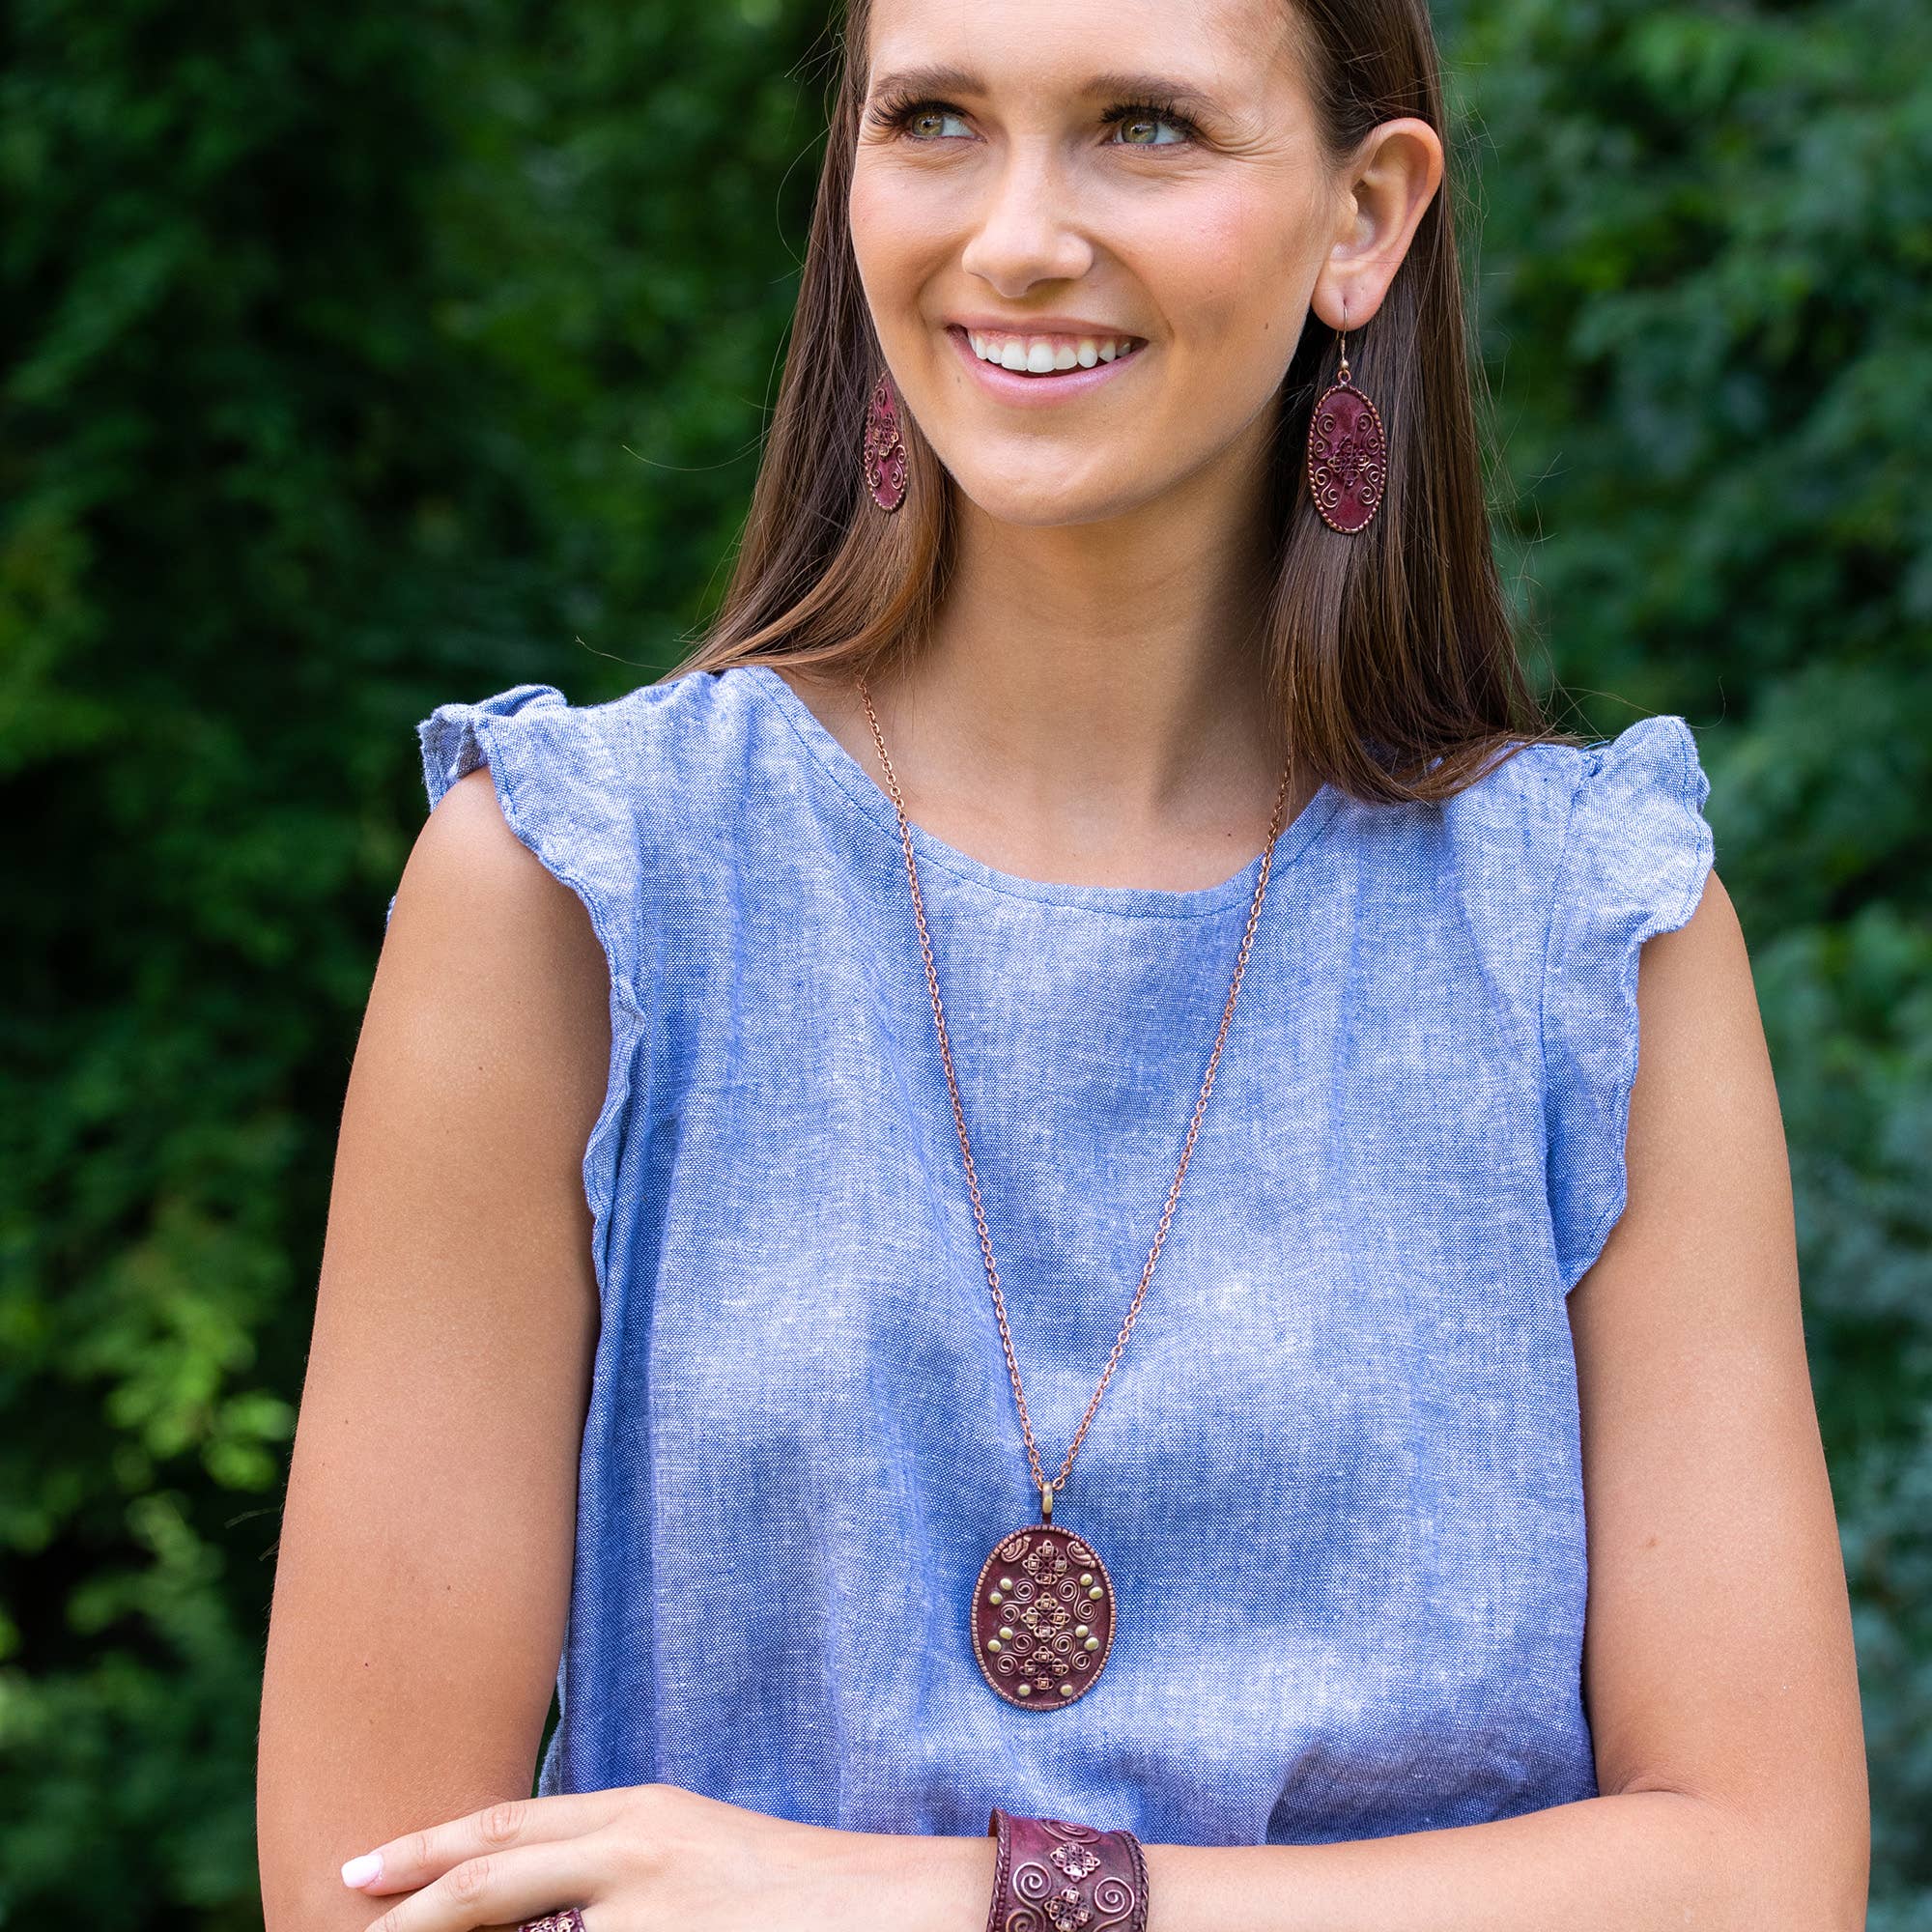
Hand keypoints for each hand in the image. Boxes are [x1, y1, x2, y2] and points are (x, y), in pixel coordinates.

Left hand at [340, 1783, 992, 1931]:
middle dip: (409, 1911)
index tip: (355, 1873)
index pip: (507, 1828)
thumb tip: (533, 1904)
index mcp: (641, 1815)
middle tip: (344, 1928)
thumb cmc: (796, 1888)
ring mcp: (654, 1915)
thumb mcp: (693, 1853)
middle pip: (491, 1878)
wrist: (897, 1906)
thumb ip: (614, 1866)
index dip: (425, 1850)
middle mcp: (637, 1854)